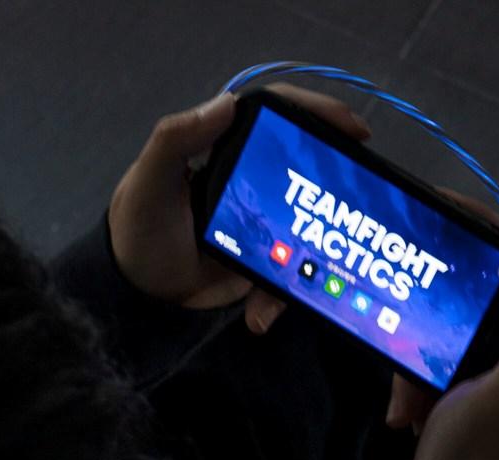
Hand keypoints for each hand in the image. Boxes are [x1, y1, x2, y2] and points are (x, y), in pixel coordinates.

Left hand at [107, 84, 370, 333]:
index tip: (351, 128)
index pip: (276, 117)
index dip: (316, 115)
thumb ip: (177, 137)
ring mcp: (258, 224)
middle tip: (365, 193)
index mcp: (224, 148)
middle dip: (334, 183)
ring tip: (318, 272)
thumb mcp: (149, 181)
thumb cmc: (138, 229)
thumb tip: (227, 102)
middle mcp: (248, 181)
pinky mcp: (259, 263)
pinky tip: (260, 318)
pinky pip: (285, 276)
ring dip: (313, 256)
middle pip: (304, 170)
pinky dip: (277, 300)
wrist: (134, 294)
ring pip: (304, 229)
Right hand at [409, 275, 498, 459]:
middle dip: (441, 335)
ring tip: (406, 405)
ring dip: (421, 367)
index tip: (451, 266)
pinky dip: (418, 386)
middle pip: (485, 313)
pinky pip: (442, 367)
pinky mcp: (474, 397)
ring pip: (457, 341)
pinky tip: (408, 413)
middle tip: (411, 372)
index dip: (495, 269)